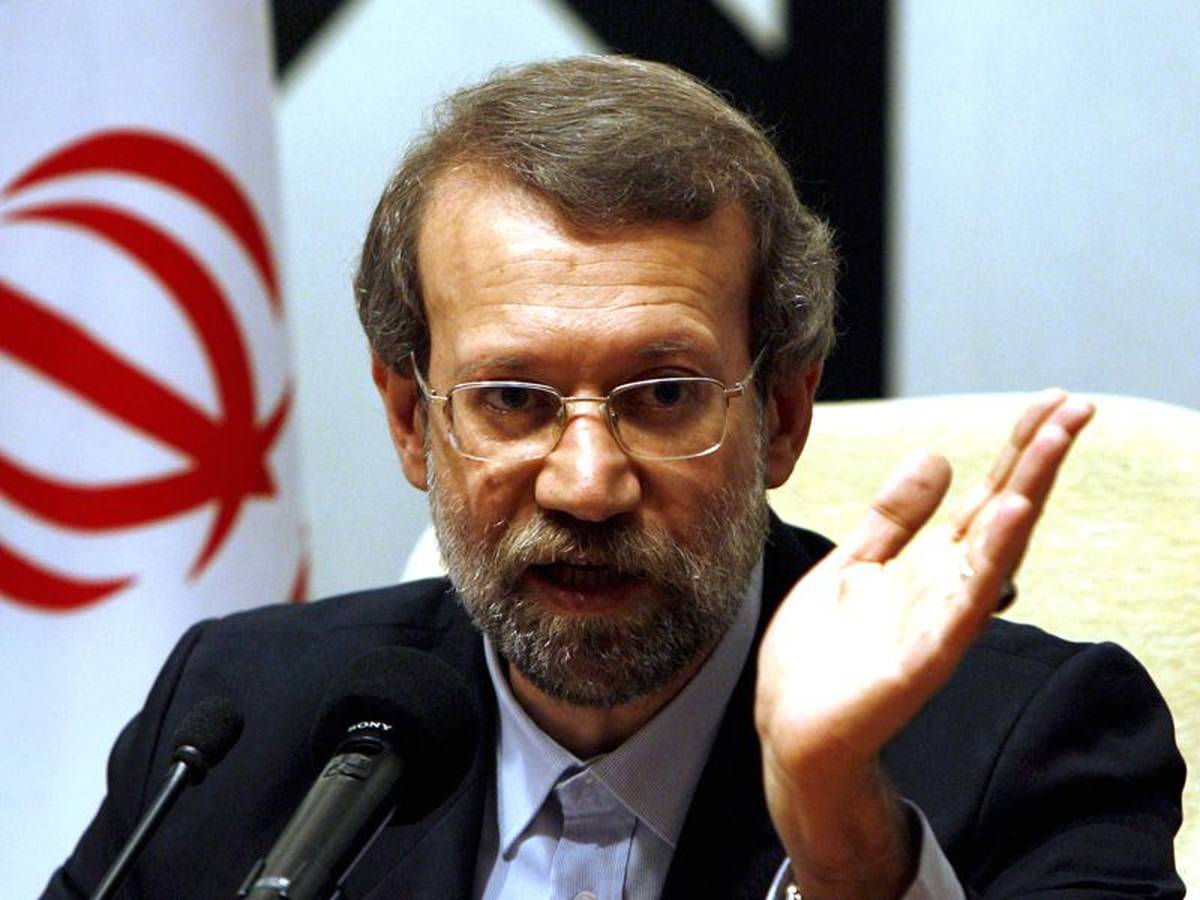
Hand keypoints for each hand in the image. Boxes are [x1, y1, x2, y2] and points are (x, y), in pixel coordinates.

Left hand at [755, 390, 1094, 899]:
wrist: (792, 730)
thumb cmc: (823, 655)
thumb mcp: (854, 564)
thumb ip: (895, 517)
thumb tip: (940, 454)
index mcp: (929, 566)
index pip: (985, 495)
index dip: (1017, 448)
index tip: (1052, 400)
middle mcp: (945, 589)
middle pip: (1003, 512)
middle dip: (1038, 458)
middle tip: (1078, 404)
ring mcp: (939, 622)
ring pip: (996, 550)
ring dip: (1027, 494)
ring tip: (1054, 440)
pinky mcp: (922, 657)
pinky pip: (964, 603)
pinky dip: (989, 559)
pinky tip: (1008, 516)